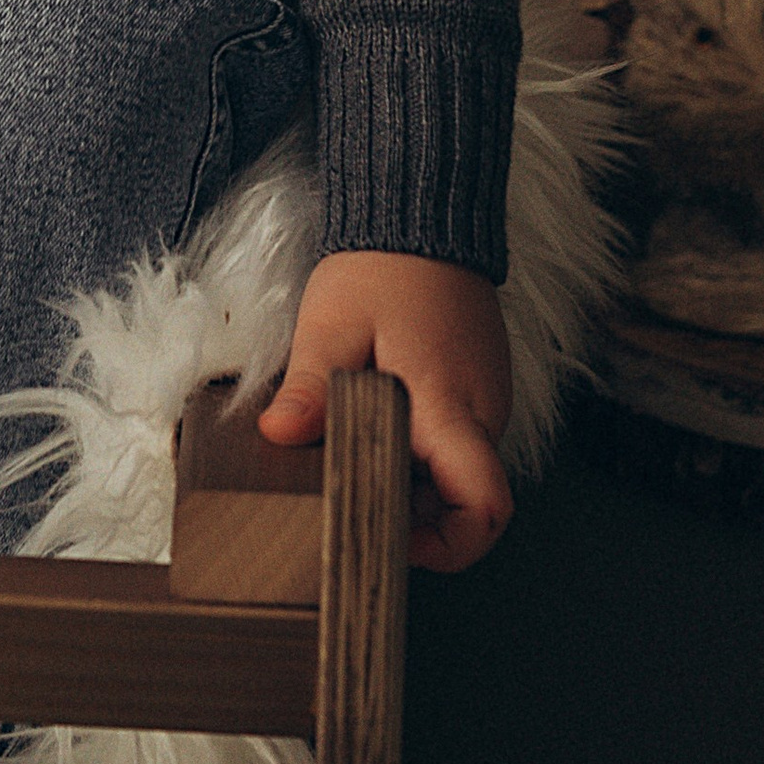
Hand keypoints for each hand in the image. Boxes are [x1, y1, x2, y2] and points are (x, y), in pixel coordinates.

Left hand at [257, 249, 513, 572]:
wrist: (422, 217)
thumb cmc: (382, 267)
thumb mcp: (331, 325)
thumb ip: (310, 387)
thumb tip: (279, 437)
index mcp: (452, 408)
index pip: (485, 508)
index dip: (448, 546)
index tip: (395, 544)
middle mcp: (482, 413)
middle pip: (466, 501)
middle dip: (415, 519)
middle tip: (352, 507)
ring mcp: (483, 400)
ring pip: (457, 474)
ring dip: (412, 483)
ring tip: (351, 464)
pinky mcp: (473, 387)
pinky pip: (452, 442)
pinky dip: (417, 453)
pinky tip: (370, 433)